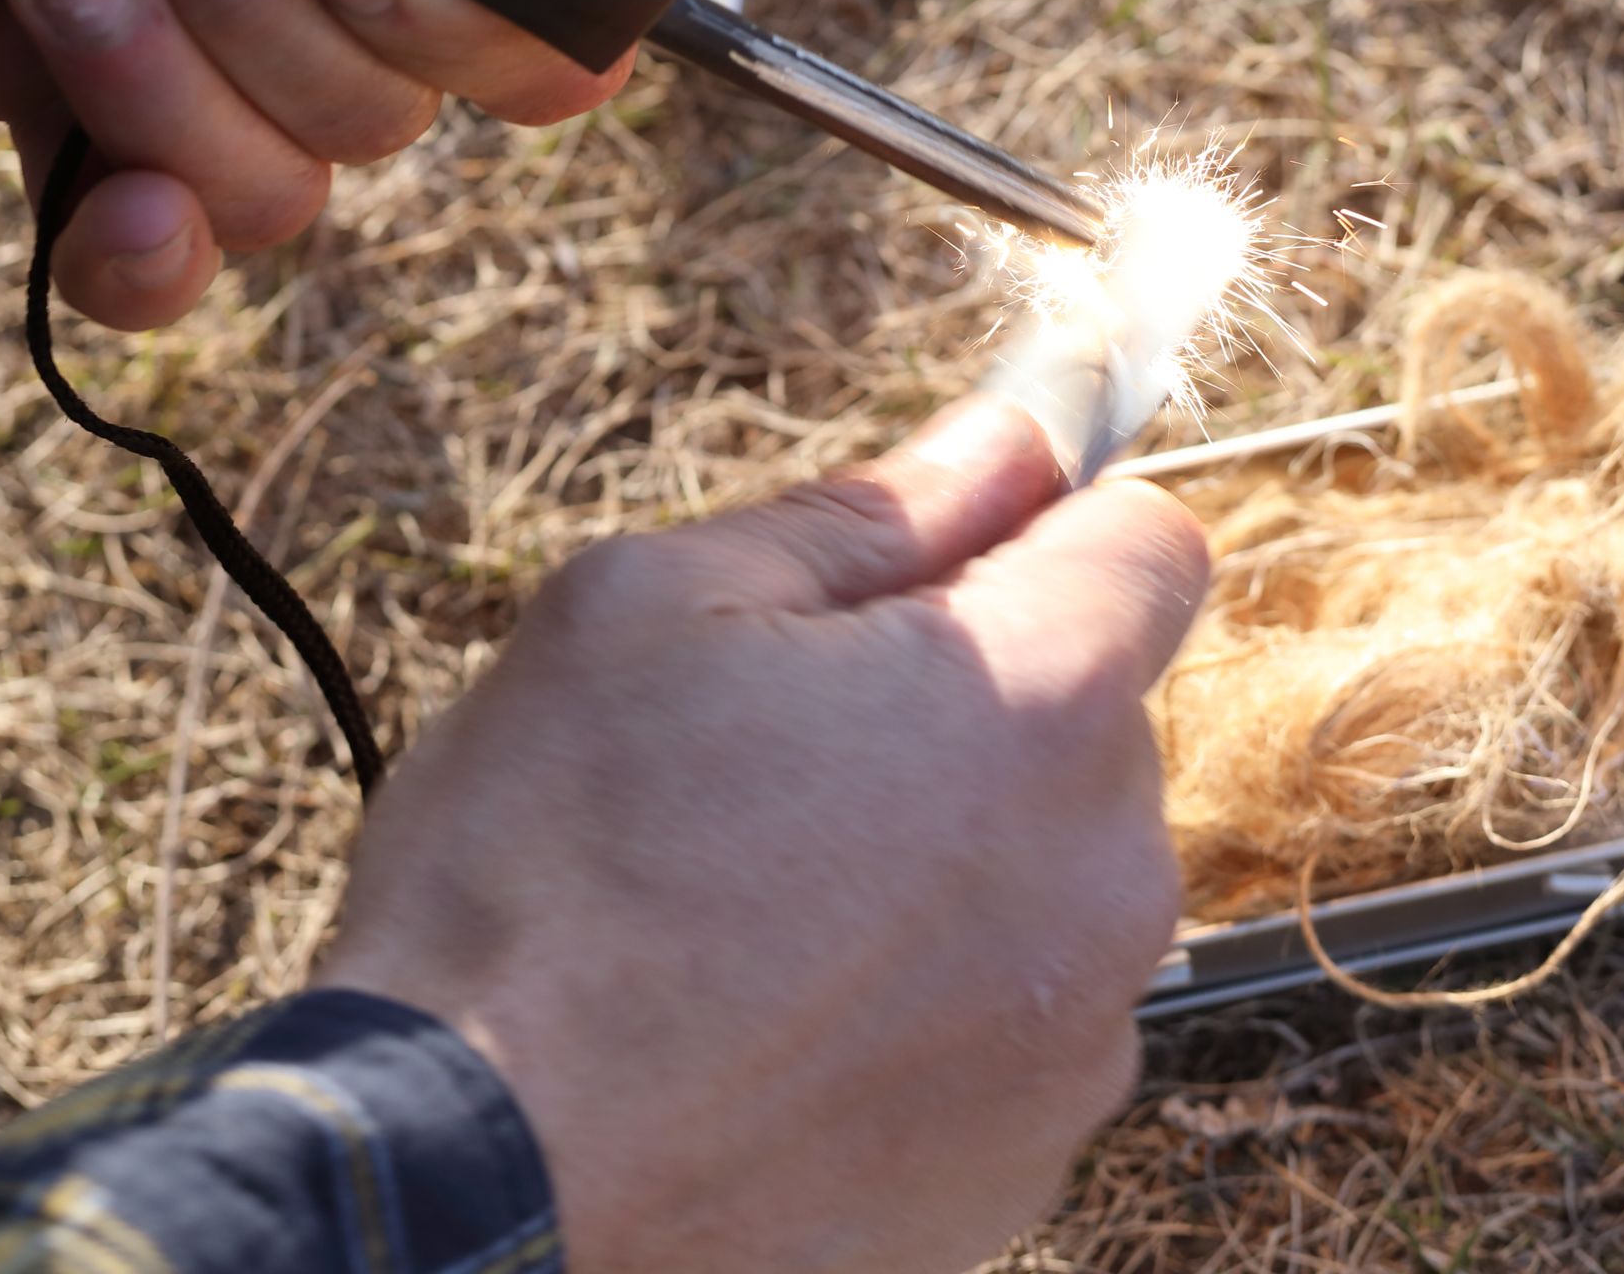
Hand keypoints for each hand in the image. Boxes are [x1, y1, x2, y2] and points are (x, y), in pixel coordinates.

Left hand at [0, 0, 635, 328]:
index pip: (543, 7)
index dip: (469, 18)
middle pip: (403, 103)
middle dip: (268, 4)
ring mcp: (201, 6)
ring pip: (286, 175)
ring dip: (171, 74)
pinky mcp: (68, 73)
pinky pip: (159, 237)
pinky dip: (146, 248)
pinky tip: (119, 203)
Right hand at [317, 400, 1208, 1273]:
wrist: (473, 1182)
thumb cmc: (548, 867)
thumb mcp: (659, 607)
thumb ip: (868, 514)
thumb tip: (999, 441)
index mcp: (1035, 699)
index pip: (1150, 541)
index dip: (1050, 522)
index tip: (952, 548)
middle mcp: (1106, 868)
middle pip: (1097, 707)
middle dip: (980, 686)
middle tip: (796, 730)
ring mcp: (1079, 1031)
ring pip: (1054, 859)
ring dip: (959, 839)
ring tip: (771, 885)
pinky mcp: (1028, 1157)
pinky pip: (1019, 1002)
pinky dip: (937, 980)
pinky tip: (787, 1006)